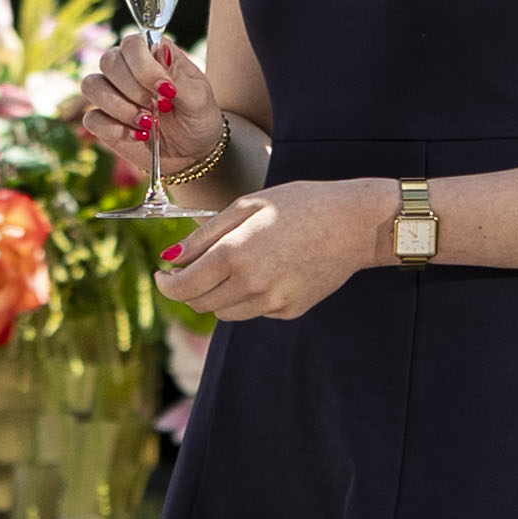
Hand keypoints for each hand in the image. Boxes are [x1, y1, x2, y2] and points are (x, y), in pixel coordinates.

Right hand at [79, 33, 222, 196]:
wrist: (193, 151)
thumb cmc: (197, 116)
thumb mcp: (199, 97)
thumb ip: (178, 75)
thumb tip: (159, 49)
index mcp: (151, 55)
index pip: (131, 44)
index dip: (143, 66)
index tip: (165, 89)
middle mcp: (126, 69)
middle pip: (108, 62)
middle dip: (134, 90)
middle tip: (160, 108)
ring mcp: (111, 94)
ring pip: (92, 86)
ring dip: (121, 108)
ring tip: (147, 124)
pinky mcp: (102, 120)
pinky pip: (91, 117)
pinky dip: (114, 129)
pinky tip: (138, 136)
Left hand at [155, 175, 389, 324]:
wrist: (355, 223)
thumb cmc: (299, 205)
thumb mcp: (246, 206)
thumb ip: (204, 235)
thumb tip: (170, 258)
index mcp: (235, 254)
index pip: (183, 287)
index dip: (166, 284)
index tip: (163, 274)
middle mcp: (252, 284)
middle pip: (201, 304)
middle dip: (189, 289)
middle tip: (194, 268)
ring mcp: (273, 302)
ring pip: (225, 314)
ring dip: (218, 295)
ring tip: (236, 265)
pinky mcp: (290, 311)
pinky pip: (254, 311)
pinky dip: (249, 297)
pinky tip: (269, 270)